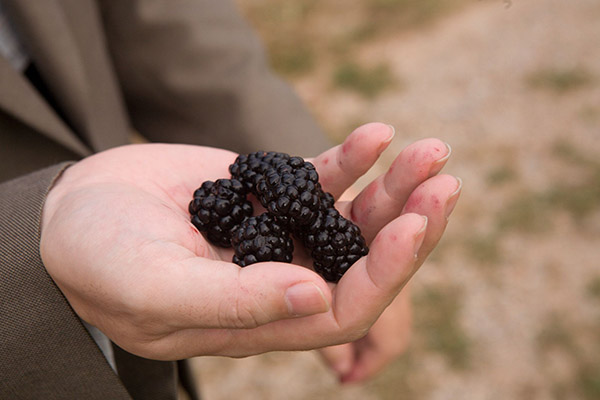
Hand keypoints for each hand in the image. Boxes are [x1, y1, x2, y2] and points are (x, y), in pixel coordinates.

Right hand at [40, 123, 457, 360]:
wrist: (77, 214)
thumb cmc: (100, 262)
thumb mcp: (153, 288)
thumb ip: (231, 302)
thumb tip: (313, 296)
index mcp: (262, 319)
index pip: (343, 309)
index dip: (384, 274)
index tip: (413, 228)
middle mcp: (284, 280)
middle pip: (365, 263)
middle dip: (410, 227)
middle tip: (443, 184)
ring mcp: (282, 234)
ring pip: (356, 218)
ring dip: (395, 188)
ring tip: (430, 152)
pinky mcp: (272, 194)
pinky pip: (323, 178)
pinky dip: (352, 158)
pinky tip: (377, 134)